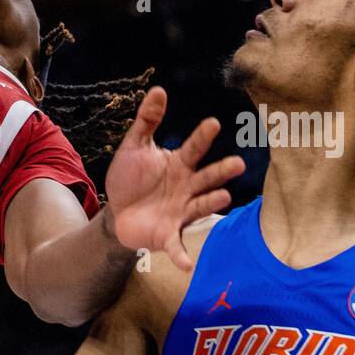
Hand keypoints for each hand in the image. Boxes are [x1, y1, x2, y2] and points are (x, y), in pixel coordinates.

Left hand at [103, 87, 243, 269]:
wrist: (117, 212)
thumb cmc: (130, 178)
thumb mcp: (134, 147)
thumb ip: (147, 120)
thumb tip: (160, 90)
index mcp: (179, 164)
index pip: (194, 148)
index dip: (203, 136)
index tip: (213, 123)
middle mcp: (186, 187)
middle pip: (207, 177)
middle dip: (221, 172)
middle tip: (237, 164)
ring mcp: (181, 211)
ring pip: (201, 206)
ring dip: (212, 202)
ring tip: (224, 196)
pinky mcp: (169, 234)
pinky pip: (178, 245)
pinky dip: (182, 255)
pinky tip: (187, 265)